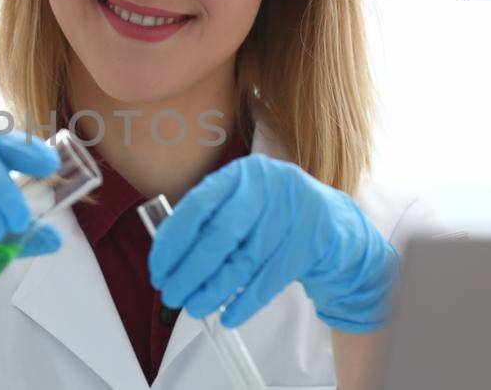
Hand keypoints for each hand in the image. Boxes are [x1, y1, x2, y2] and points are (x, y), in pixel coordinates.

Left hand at [148, 154, 399, 332]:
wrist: (332, 224)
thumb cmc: (271, 217)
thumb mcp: (242, 203)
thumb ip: (209, 221)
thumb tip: (167, 259)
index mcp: (242, 174)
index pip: (198, 206)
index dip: (173, 241)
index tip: (158, 269)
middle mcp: (268, 187)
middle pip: (220, 237)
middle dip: (189, 271)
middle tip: (171, 294)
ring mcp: (294, 214)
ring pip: (244, 262)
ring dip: (213, 291)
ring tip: (194, 307)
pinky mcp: (312, 243)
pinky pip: (270, 280)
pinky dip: (245, 302)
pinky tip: (227, 316)